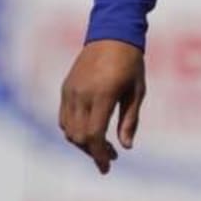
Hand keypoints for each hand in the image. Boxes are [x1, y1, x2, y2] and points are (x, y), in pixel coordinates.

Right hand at [59, 39, 146, 173]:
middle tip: (110, 156)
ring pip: (68, 129)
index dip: (99, 154)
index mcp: (102, 94)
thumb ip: (130, 119)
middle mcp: (82, 94)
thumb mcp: (137, 90)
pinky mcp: (66, 88)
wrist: (112, 34)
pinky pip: (64, 117)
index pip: (93, 134)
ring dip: (82, 143)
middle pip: (79, 136)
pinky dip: (74, 130)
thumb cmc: (130, 62)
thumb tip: (126, 147)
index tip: (108, 166)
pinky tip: (89, 131)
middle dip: (92, 151)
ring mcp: (70, 91)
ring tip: (101, 145)